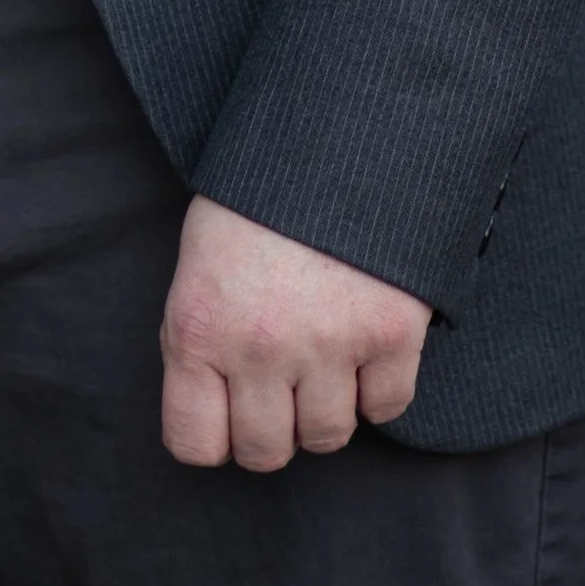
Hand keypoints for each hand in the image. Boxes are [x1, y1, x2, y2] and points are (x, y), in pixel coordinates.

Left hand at [158, 192, 430, 470]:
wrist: (333, 133)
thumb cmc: (255, 198)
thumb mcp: (198, 263)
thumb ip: (198, 338)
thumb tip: (211, 408)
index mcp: (197, 328)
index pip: (194, 443)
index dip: (213, 434)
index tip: (226, 415)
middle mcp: (258, 346)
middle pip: (266, 452)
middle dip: (272, 426)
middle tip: (280, 384)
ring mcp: (328, 343)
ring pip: (328, 437)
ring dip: (326, 408)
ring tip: (321, 354)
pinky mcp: (390, 333)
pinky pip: (386, 407)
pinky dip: (378, 387)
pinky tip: (362, 343)